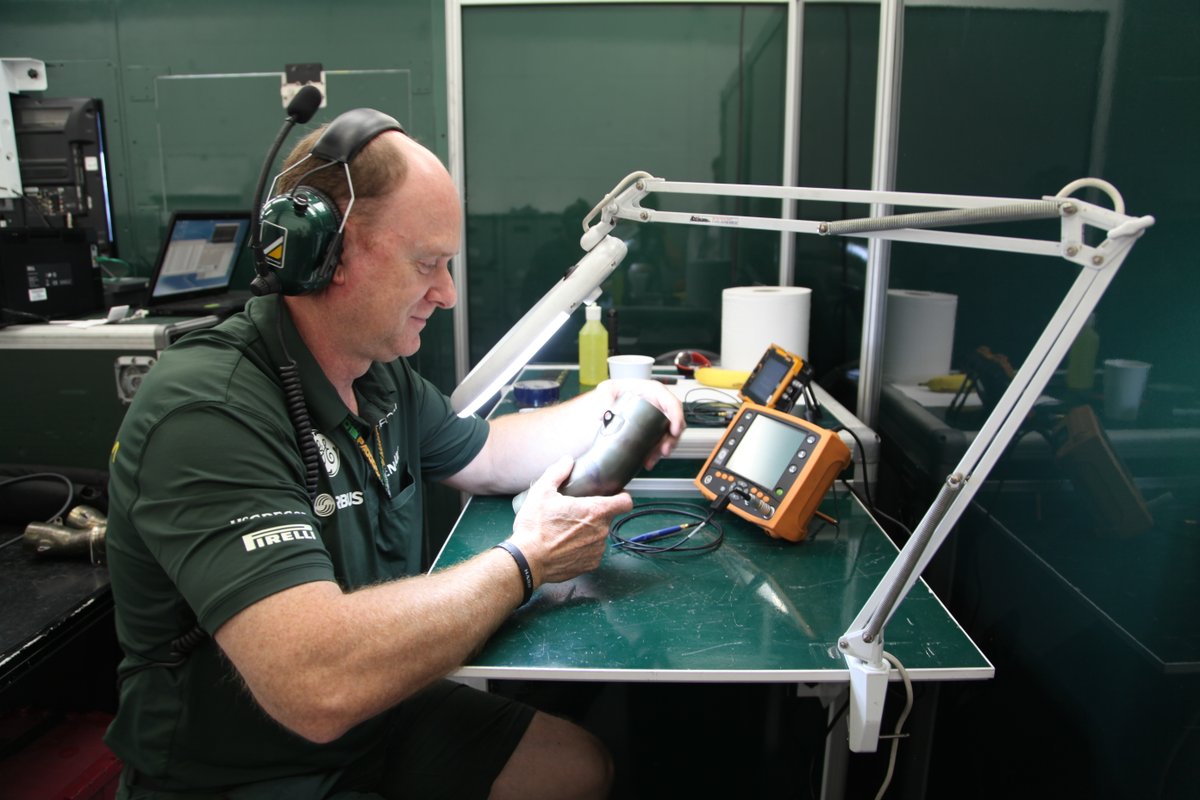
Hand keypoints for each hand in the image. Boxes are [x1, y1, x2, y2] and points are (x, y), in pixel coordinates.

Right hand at [510, 456, 632, 585]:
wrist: (527, 560)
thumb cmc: (535, 527)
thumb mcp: (541, 492)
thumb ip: (557, 473)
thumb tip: (567, 461)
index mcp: (595, 511)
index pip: (625, 502)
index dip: (621, 497)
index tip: (613, 495)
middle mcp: (601, 531)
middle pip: (607, 517)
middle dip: (594, 514)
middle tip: (575, 512)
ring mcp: (597, 549)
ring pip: (599, 535)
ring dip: (588, 531)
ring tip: (567, 530)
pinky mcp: (590, 564)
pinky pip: (592, 551)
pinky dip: (582, 548)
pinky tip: (566, 545)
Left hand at [590, 378, 685, 468]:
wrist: (603, 406)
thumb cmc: (610, 393)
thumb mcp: (606, 388)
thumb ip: (605, 395)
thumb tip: (606, 410)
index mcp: (652, 392)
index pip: (671, 403)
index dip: (677, 417)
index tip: (674, 430)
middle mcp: (658, 406)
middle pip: (674, 423)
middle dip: (672, 439)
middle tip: (664, 449)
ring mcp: (655, 419)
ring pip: (668, 436)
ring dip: (664, 449)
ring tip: (652, 458)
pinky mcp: (650, 431)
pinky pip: (659, 443)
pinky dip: (655, 453)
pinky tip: (648, 461)